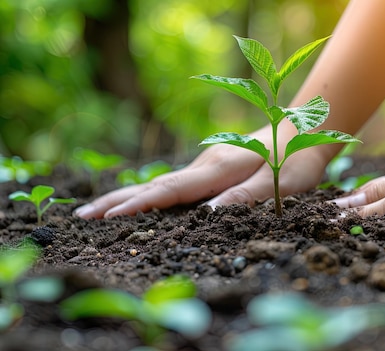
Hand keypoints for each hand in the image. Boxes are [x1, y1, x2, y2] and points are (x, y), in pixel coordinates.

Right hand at [74, 127, 328, 218]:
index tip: (108, 216)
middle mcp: (206, 164)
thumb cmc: (295, 158)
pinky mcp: (210, 167)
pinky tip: (136, 201)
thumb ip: (247, 197)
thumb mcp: (281, 181)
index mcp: (219, 168)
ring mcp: (205, 164)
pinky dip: (148, 194)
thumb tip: (209, 214)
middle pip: (155, 184)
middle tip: (81, 217)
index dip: (140, 204)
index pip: (172, 189)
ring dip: (127, 197)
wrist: (302, 128)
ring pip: (161, 183)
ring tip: (96, 211)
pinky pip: (173, 184)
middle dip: (118, 200)